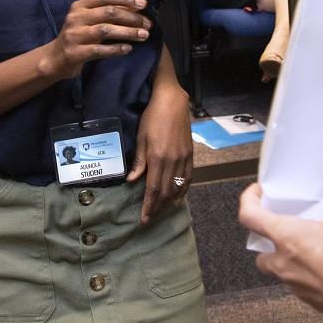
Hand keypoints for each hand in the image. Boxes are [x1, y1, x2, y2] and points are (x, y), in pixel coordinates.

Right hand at [42, 0, 149, 79]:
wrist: (55, 58)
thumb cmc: (78, 36)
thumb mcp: (87, 20)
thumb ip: (106, 13)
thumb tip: (136, 9)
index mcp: (79, 6)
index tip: (143, 4)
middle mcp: (76, 17)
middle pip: (109, 12)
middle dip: (132, 17)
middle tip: (148, 24)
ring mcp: (75, 35)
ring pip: (106, 30)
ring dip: (128, 32)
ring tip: (144, 36)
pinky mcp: (76, 53)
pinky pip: (100, 50)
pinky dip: (116, 49)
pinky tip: (128, 49)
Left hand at [127, 82, 192, 222]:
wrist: (172, 102)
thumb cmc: (152, 117)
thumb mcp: (141, 138)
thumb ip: (138, 162)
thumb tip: (131, 181)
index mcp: (158, 158)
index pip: (153, 189)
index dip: (149, 206)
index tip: (144, 219)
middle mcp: (172, 161)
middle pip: (166, 192)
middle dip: (158, 208)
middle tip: (150, 218)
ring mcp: (183, 159)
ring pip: (178, 187)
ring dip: (170, 202)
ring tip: (162, 210)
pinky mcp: (190, 155)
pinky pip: (188, 178)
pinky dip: (182, 190)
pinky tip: (177, 196)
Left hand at [238, 182, 322, 311]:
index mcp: (286, 237)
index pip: (249, 216)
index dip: (248, 200)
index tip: (257, 194)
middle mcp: (285, 264)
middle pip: (261, 255)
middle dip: (268, 246)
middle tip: (286, 233)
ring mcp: (298, 287)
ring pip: (282, 274)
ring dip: (291, 263)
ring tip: (313, 251)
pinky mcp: (315, 304)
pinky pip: (305, 290)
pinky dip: (312, 280)